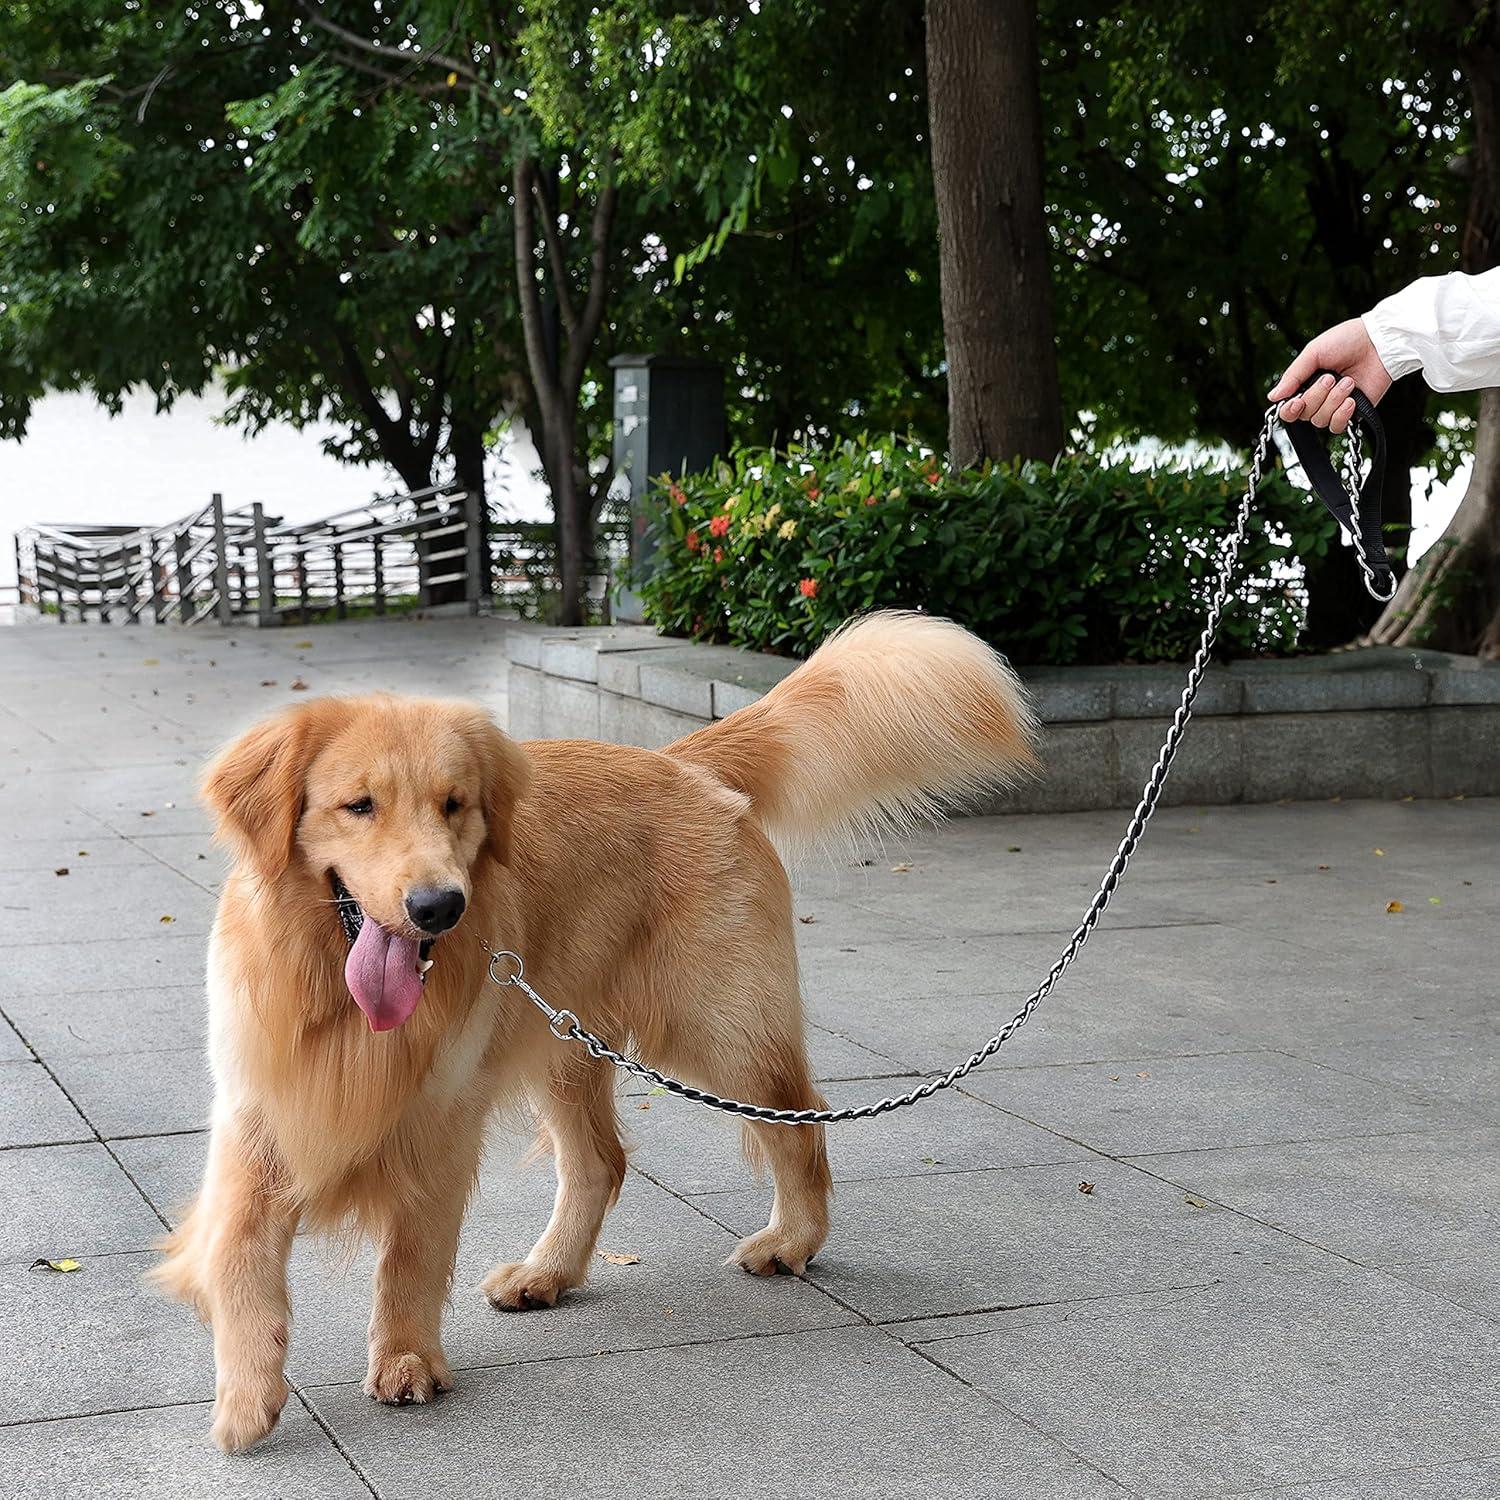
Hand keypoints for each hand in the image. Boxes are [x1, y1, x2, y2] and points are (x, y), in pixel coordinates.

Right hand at [1267, 318, 1393, 433]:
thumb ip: (1292, 376)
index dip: (1289, 410)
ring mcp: (1335, 406)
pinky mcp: (1352, 413)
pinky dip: (1342, 414)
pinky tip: (1351, 400)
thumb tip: (1272, 397)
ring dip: (1334, 401)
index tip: (1297, 401)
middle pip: (1304, 415)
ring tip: (1348, 382)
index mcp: (1305, 384)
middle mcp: (1318, 398)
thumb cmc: (1346, 341)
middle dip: (1317, 397)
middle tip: (1331, 378)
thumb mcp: (1313, 353)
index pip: (1288, 409)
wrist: (1379, 342)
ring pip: (1320, 420)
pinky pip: (1337, 426)